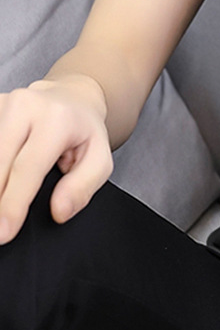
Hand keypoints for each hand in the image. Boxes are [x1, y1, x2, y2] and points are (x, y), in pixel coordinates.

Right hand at [0, 74, 112, 243]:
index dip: (13, 203)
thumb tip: (59, 211)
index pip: (27, 168)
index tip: (4, 232)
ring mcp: (3, 103)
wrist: (72, 97)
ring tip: (0, 212)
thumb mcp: (100, 160)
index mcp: (56, 120)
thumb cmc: (84, 132)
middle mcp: (25, 106)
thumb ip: (82, 187)